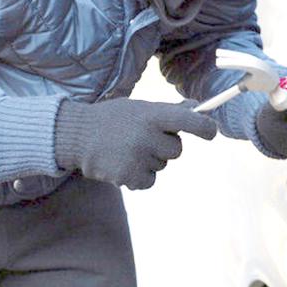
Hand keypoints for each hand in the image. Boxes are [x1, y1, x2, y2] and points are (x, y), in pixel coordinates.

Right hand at [55, 98, 216, 189]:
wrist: (76, 134)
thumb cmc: (113, 118)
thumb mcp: (140, 107)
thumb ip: (169, 110)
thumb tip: (196, 106)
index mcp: (153, 115)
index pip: (191, 122)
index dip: (205, 128)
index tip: (211, 132)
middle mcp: (148, 136)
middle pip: (177, 150)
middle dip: (165, 146)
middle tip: (143, 138)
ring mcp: (138, 157)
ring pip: (162, 165)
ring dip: (150, 160)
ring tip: (127, 149)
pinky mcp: (129, 176)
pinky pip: (149, 181)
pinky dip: (140, 176)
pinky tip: (123, 163)